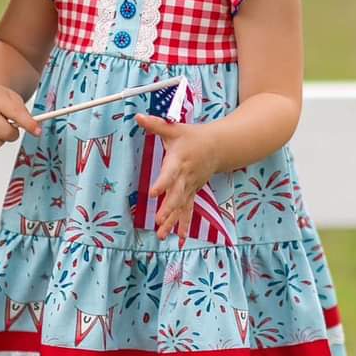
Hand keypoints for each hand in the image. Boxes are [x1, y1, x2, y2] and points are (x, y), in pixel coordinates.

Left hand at [134, 114, 216, 241]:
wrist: (218, 146)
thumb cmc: (192, 137)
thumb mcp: (174, 128)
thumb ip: (155, 125)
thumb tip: (137, 116)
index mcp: (179, 161)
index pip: (169, 173)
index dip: (162, 184)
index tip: (152, 193)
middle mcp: (185, 177)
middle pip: (177, 195)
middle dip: (168, 208)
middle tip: (158, 220)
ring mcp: (190, 187)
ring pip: (181, 207)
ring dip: (172, 222)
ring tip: (162, 235)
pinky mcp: (192, 192)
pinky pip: (187, 211)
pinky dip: (183, 225)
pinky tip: (177, 238)